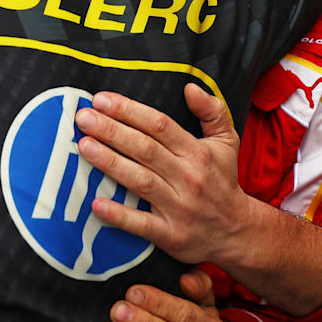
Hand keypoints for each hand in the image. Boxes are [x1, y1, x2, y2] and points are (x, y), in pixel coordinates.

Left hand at [73, 84, 245, 265]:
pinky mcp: (171, 235)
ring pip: (141, 181)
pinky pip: (142, 224)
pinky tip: (96, 203)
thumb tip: (190, 87)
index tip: (101, 99)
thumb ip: (212, 110)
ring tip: (84, 146)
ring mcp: (179, 207)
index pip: (159, 125)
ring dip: (110, 163)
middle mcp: (188, 177)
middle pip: (145, 149)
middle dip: (112, 131)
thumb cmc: (223, 180)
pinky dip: (119, 215)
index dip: (129, 110)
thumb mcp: (227, 141)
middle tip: (83, 117)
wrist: (237, 231)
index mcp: (197, 152)